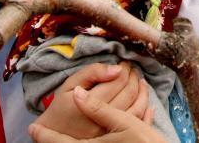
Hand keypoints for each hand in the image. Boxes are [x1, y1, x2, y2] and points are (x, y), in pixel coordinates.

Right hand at [32, 62, 149, 138]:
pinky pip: (137, 122)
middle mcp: (102, 120)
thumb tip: (117, 68)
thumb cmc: (61, 108)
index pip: (117, 81)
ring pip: (137, 107)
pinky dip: (144, 108)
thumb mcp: (69, 85)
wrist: (54, 134)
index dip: (124, 69)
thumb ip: (92, 73)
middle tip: (132, 70)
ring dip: (141, 91)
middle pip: (129, 93)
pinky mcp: (114, 138)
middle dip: (133, 77)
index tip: (124, 63)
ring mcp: (110, 131)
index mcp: (89, 103)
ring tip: (138, 81)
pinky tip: (143, 99)